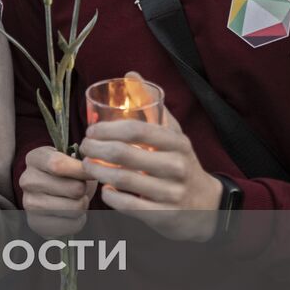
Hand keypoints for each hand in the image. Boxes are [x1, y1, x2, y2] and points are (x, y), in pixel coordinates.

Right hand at [20, 146, 97, 237]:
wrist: (52, 200)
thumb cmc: (66, 176)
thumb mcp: (73, 162)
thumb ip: (83, 161)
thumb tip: (96, 164)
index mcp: (35, 159)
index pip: (58, 164)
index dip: (82, 170)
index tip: (93, 172)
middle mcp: (27, 180)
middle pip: (74, 188)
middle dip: (85, 189)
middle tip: (80, 188)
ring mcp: (29, 202)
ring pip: (75, 207)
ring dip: (82, 205)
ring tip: (75, 200)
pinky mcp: (36, 222)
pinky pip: (72, 224)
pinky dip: (77, 220)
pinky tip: (68, 214)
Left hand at [79, 75, 222, 241]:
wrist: (206, 205)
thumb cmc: (180, 162)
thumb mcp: (172, 134)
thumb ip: (151, 105)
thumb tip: (130, 74)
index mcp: (177, 142)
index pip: (137, 129)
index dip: (107, 129)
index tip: (91, 130)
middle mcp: (176, 166)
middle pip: (124, 154)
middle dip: (95, 149)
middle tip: (83, 147)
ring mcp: (171, 192)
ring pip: (122, 179)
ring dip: (97, 171)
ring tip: (87, 165)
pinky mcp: (163, 215)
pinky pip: (128, 204)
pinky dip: (110, 196)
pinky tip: (104, 189)